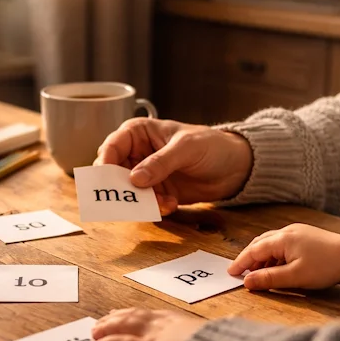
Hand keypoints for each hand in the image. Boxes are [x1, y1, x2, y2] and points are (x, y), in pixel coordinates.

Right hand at [94, 118, 253, 215]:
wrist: (235, 167)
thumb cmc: (211, 145)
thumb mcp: (186, 148)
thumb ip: (160, 163)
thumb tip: (134, 179)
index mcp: (138, 133)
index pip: (112, 146)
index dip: (105, 164)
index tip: (105, 182)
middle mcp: (136, 154)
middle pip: (114, 173)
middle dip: (121, 188)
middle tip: (131, 199)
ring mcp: (145, 175)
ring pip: (128, 192)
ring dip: (141, 201)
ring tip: (164, 203)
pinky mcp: (156, 193)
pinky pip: (144, 204)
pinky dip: (154, 207)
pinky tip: (172, 204)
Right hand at [228, 224, 339, 290]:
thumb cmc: (326, 267)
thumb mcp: (295, 277)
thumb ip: (269, 279)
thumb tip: (247, 281)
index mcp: (282, 239)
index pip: (253, 250)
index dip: (241, 262)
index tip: (231, 273)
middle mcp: (287, 232)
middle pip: (260, 243)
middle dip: (249, 258)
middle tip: (240, 273)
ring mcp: (297, 232)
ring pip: (271, 243)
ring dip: (261, 258)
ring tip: (258, 273)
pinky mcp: (306, 237)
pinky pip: (282, 244)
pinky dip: (274, 255)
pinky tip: (277, 267)